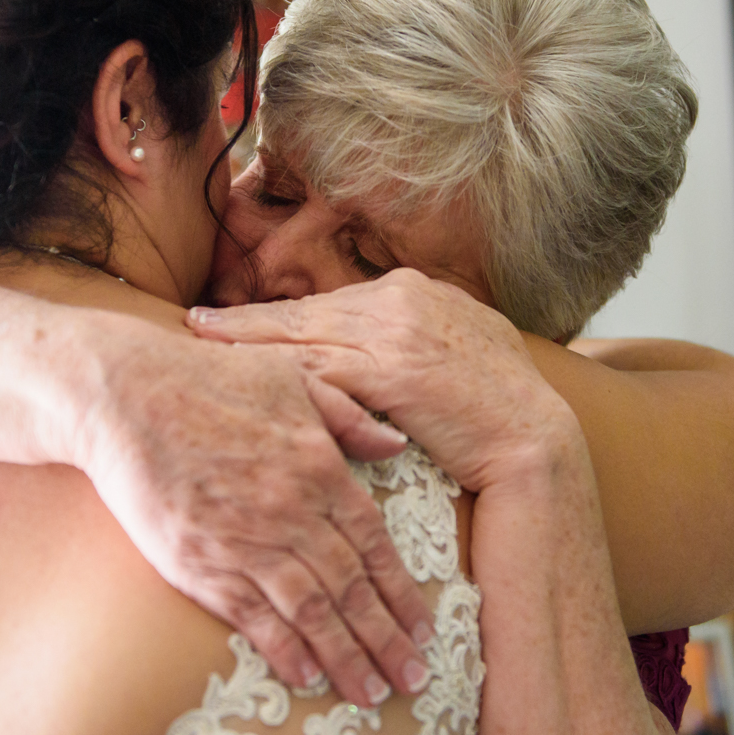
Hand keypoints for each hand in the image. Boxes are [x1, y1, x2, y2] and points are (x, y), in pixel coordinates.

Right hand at [68, 323, 435, 707]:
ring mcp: (245, 542)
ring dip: (345, 657)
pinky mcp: (199, 563)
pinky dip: (283, 649)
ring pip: (310, 612)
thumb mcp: (291, 378)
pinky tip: (307, 675)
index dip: (401, 592)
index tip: (424, 628)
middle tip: (414, 679)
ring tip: (371, 693)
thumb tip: (394, 445)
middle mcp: (291, 512)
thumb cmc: (207, 379)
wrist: (125, 396)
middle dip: (386, 639)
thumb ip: (347, 417)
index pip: (374, 544)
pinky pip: (252, 617)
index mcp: (320, 468)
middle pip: (351, 589)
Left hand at [186, 269, 580, 493]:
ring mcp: (396, 331)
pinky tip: (239, 379)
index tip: (244, 321)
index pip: (332, 304)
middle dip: (248, 321)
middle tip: (196, 324)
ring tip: (200, 345)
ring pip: (302, 335)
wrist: (537, 442)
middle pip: (306, 312)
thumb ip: (418, 343)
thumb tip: (382, 352)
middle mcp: (402, 299)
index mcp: (416, 293)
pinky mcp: (392, 369)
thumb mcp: (461, 354)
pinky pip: (319, 370)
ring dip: (245, 342)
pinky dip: (274, 374)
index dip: (284, 316)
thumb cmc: (501, 413)